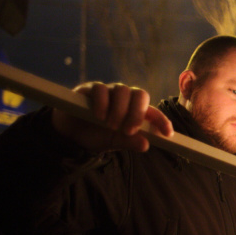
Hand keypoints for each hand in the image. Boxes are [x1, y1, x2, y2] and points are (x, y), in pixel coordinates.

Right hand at [51, 82, 172, 153]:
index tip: (168, 134)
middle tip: (129, 129)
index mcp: (134, 113)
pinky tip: (98, 116)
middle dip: (137, 113)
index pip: (153, 113)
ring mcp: (109, 92)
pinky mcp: (90, 89)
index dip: (162, 121)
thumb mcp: (113, 142)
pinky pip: (101, 89)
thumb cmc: (94, 136)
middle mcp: (125, 100)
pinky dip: (102, 103)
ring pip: (123, 91)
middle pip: (140, 95)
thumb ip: (128, 142)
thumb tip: (145, 145)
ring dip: (119, 110)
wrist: (68, 134)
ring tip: (110, 125)